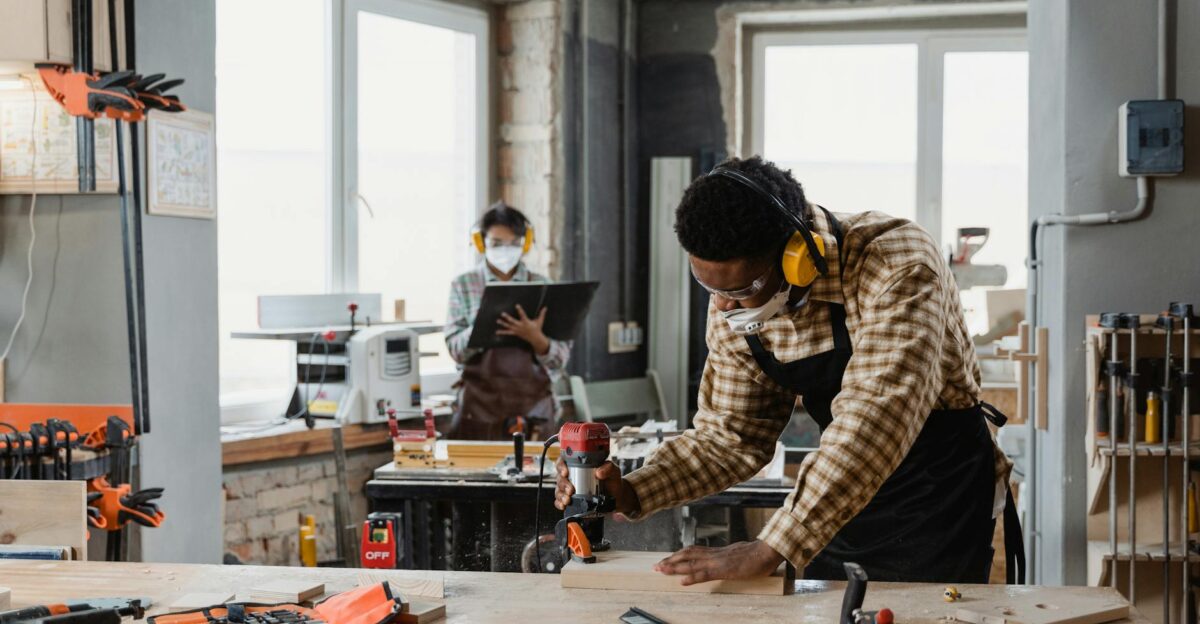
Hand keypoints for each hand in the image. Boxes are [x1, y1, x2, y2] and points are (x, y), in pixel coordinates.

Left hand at [497, 304, 549, 354]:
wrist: (535, 339)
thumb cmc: (537, 329)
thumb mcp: (540, 321)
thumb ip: (542, 314)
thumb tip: (545, 307)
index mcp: (526, 322)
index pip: (522, 315)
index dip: (520, 310)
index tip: (517, 305)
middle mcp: (520, 326)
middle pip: (513, 321)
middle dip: (507, 318)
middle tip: (502, 313)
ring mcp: (517, 330)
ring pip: (509, 326)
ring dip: (503, 323)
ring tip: (498, 321)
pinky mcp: (515, 333)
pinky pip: (508, 333)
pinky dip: (502, 332)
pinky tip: (497, 332)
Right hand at [554, 458, 639, 515]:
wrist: (616, 496)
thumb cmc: (613, 480)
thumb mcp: (613, 470)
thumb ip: (608, 467)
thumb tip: (598, 472)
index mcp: (579, 465)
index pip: (564, 461)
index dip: (561, 466)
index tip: (565, 472)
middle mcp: (572, 475)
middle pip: (560, 477)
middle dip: (563, 484)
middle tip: (571, 490)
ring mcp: (571, 487)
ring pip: (559, 489)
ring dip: (561, 495)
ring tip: (568, 500)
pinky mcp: (572, 499)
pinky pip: (560, 500)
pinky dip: (559, 503)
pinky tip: (563, 505)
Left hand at [654, 541, 784, 584]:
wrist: (767, 551)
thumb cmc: (756, 553)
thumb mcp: (738, 553)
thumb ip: (729, 557)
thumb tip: (726, 559)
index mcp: (717, 552)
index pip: (692, 551)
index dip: (678, 555)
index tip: (666, 559)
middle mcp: (714, 555)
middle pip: (687, 556)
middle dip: (670, 561)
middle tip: (655, 566)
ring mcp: (718, 561)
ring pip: (691, 564)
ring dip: (675, 567)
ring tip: (661, 570)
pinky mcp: (724, 570)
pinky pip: (705, 574)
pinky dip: (692, 578)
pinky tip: (683, 582)